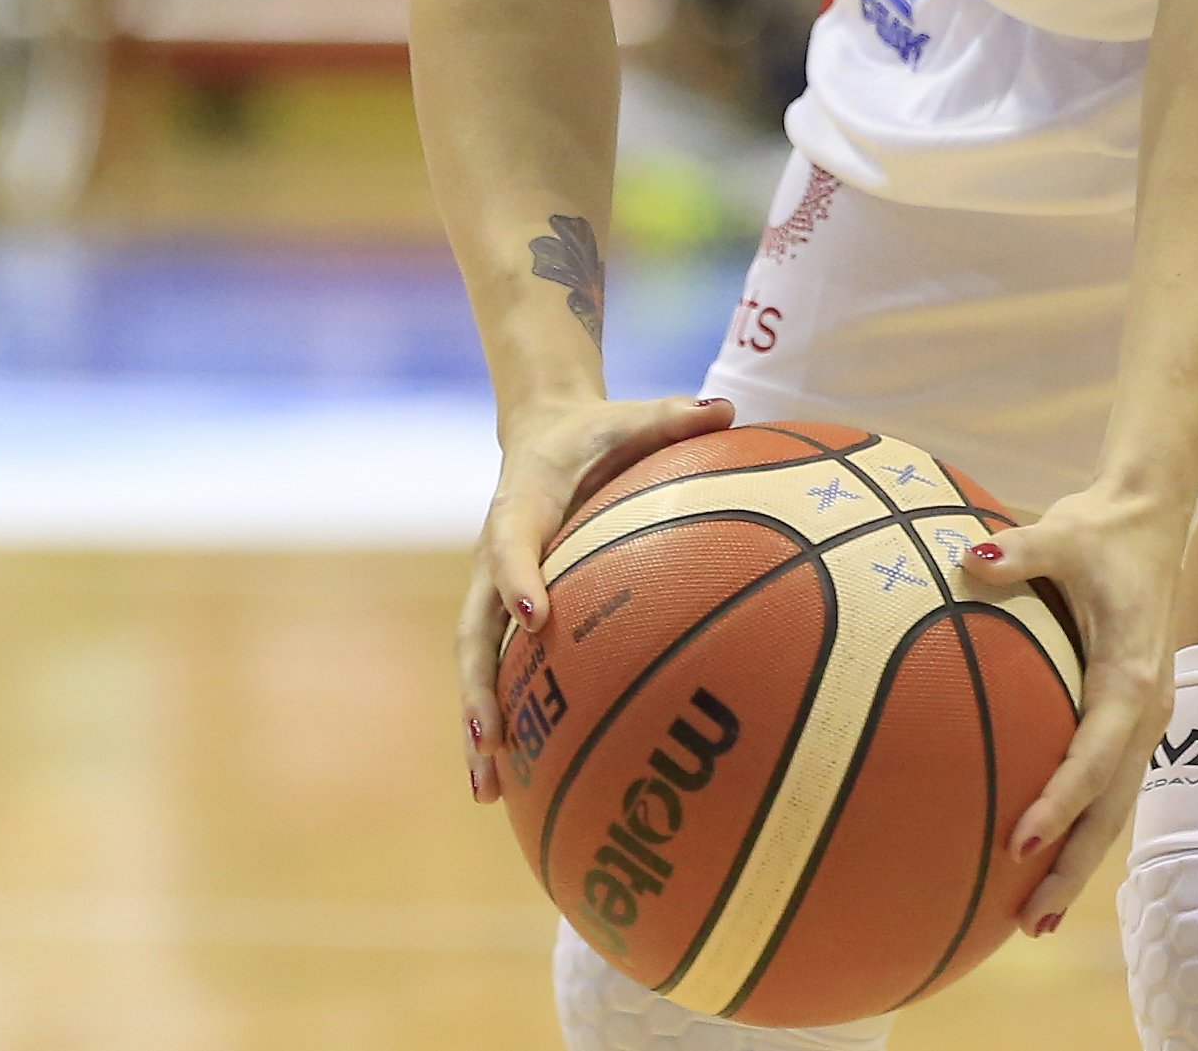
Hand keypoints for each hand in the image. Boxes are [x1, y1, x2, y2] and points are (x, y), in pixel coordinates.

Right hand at [457, 390, 735, 803]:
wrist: (541, 433)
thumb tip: (723, 408)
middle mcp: (495, 557)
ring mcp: (492, 593)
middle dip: (478, 686)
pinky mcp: (502, 618)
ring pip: (475, 665)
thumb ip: (671, 416)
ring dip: (476, 725)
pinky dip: (499, 726)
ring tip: (486, 789)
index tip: (536, 616)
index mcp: (522, 505)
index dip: (519, 577)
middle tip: (490, 739)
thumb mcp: (631, 415)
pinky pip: (497, 674)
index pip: (512, 542)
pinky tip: (516, 787)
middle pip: (474, 628)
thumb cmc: (597, 432)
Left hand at [961, 478, 1196, 934]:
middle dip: (1072, 868)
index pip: (1093, 758)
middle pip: (1111, 808)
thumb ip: (1018, 550)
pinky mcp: (1133, 716)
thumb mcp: (1062, 532)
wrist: (1151, 519)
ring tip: (1034, 914)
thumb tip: (968, 555)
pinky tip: (1045, 851)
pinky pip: (1108, 783)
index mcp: (1131, 676)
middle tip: (1028, 921)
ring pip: (1114, 806)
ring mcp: (1144, 718)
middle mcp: (1145, 709)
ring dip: (1079, 859)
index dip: (1059, 804)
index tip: (1018, 843)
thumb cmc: (1101, 531)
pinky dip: (1081, 824)